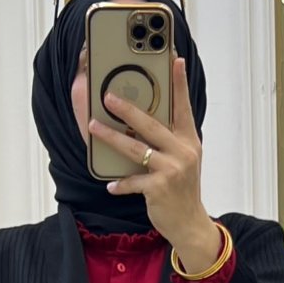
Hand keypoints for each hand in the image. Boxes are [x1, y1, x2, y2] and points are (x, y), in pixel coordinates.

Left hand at [88, 57, 221, 272]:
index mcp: (189, 140)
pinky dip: (120, 184)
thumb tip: (140, 124)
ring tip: (94, 127)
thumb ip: (169, 141)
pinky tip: (111, 185)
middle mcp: (183, 151)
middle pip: (151, 124)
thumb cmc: (181, 189)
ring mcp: (172, 169)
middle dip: (128, 108)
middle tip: (108, 96)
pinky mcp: (159, 188)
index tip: (174, 60)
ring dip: (111, 138)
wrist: (189, 222)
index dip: (179, 84)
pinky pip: (132, 181)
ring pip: (135, 148)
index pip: (183, 107)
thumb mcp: (183, 160)